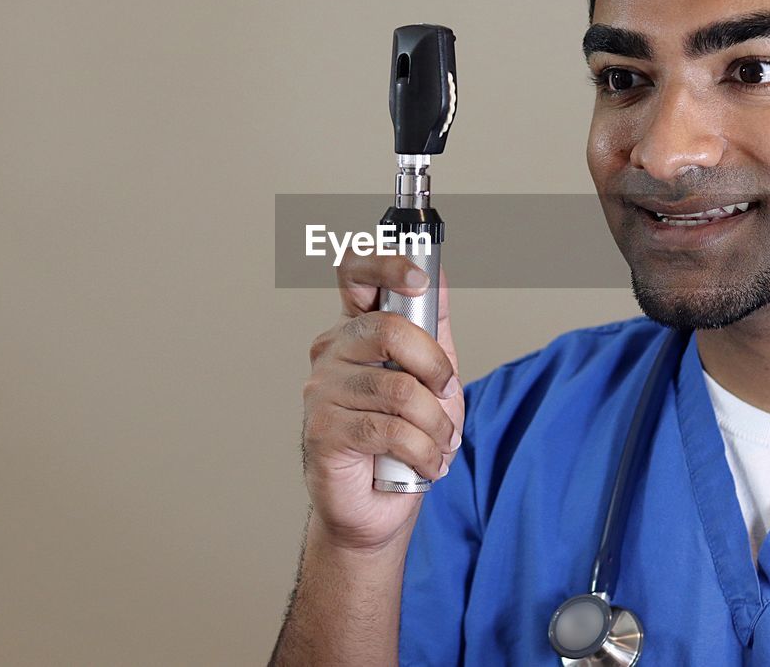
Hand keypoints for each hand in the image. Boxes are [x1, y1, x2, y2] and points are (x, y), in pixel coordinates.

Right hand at [301, 251, 462, 551]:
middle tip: (446, 392)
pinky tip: (426, 463)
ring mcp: (323, 389)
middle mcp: (332, 350)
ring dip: (436, 423)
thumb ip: (431, 327)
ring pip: (397, 388)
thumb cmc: (403, 437)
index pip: (354, 273)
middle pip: (388, 329)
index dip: (384, 264)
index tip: (417, 277)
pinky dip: (424, 450)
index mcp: (356, 328)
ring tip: (440, 442)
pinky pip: (389, 429)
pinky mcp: (323, 429)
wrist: (379, 505)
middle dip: (434, 364)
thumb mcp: (431, 375)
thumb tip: (435, 274)